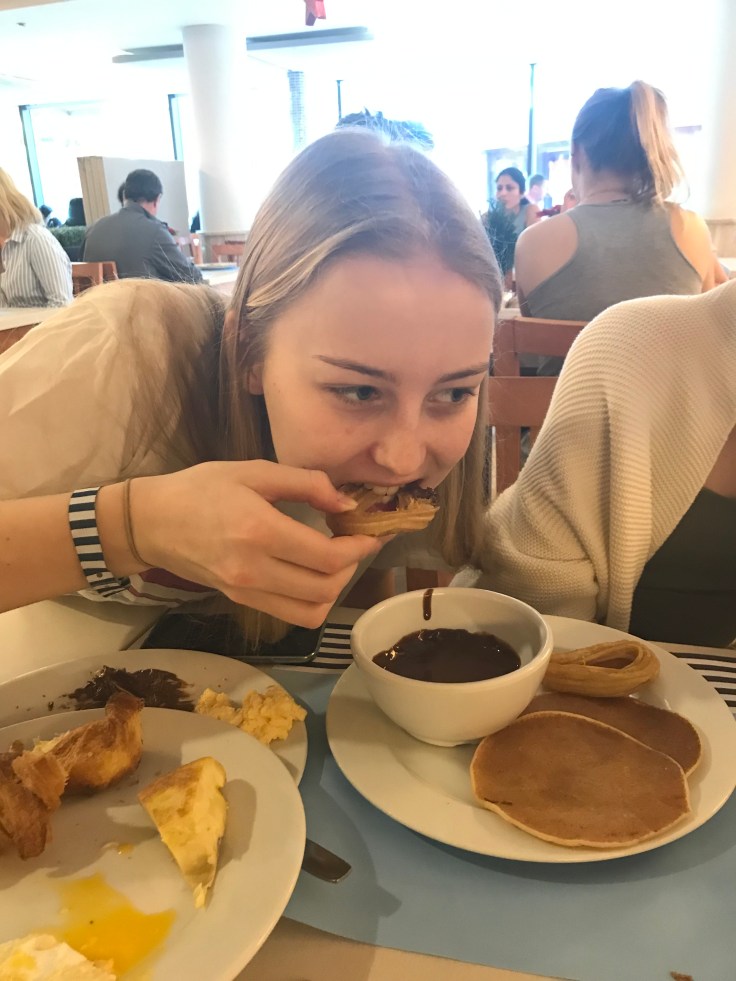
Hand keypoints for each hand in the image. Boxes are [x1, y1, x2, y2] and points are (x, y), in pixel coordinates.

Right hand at [130, 461, 382, 626]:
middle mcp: (254, 569)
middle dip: (351, 567)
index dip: (359, 548)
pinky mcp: (241, 601)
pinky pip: (291, 615)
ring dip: (333, 589)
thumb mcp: (253, 471)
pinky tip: (310, 574)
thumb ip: (305, 483)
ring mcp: (246, 591)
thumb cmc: (201, 488)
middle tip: (352, 543)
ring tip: (332, 561)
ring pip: (312, 611)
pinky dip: (311, 601)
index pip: (328, 557)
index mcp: (259, 530)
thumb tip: (346, 502)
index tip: (369, 533)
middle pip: (326, 588)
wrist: (150, 522)